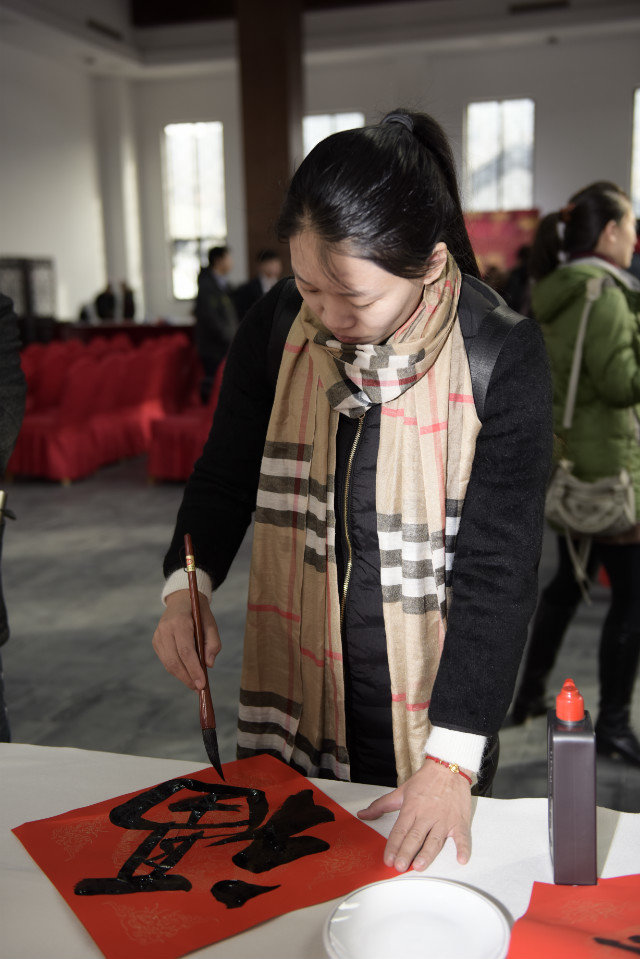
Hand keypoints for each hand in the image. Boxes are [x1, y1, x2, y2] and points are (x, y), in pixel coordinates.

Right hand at [152, 589, 220, 690]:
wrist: (181, 600)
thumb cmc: (199, 613)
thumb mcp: (211, 623)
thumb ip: (213, 643)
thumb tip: (209, 665)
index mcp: (179, 622)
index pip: (185, 650)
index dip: (193, 669)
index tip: (202, 684)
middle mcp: (165, 629)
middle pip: (174, 660)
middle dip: (187, 677)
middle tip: (199, 688)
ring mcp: (158, 635)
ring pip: (168, 663)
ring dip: (182, 676)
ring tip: (195, 684)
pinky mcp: (156, 641)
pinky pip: (166, 660)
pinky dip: (176, 669)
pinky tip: (187, 673)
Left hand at [357, 758, 471, 871]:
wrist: (449, 767)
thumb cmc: (425, 781)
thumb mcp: (401, 791)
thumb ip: (381, 805)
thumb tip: (362, 814)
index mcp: (412, 808)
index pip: (400, 830)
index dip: (393, 846)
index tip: (388, 859)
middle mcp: (427, 815)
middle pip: (415, 836)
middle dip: (406, 852)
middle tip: (400, 866)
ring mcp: (444, 819)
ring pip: (435, 839)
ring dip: (428, 853)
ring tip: (419, 866)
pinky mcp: (460, 821)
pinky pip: (463, 837)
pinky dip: (463, 848)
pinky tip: (461, 859)